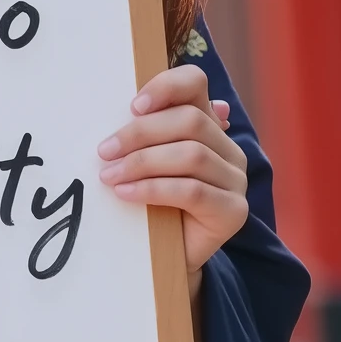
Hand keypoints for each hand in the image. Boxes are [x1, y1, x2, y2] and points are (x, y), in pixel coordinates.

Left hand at [97, 64, 247, 286]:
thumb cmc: (151, 201)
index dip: (165, 86)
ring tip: (109, 175)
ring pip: (191, 155)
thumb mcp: (143, 161)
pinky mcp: (234, 211)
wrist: (166, 258)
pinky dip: (153, 189)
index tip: (132, 106)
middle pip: (189, 122)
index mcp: (207, 124)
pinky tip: (125, 193)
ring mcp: (236, 179)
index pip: (195, 83)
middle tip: (104, 151)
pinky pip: (192, 191)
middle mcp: (228, 148)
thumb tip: (126, 108)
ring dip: (142, 163)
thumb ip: (142, 133)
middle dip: (140, 134)